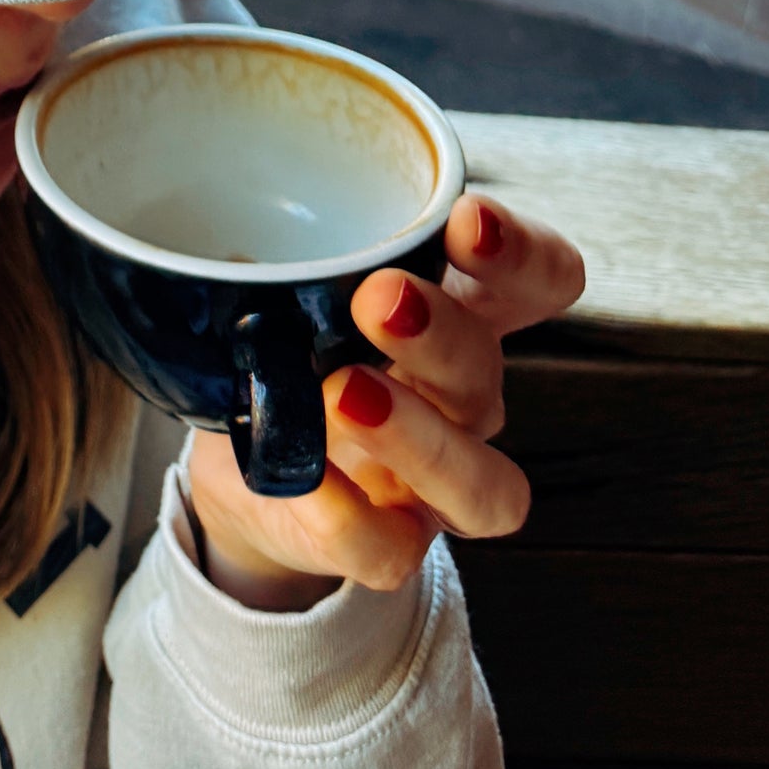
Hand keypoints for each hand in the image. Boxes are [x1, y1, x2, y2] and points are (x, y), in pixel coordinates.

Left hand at [187, 195, 585, 611]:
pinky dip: (348, 518)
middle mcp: (461, 400)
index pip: (537, 282)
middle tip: (381, 297)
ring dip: (418, 435)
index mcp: (456, 317)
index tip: (468, 219)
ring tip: (344, 394)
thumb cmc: (289, 350)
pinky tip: (307, 483)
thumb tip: (230, 237)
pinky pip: (386, 549)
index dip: (521, 255)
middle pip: (487, 367)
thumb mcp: (290, 285)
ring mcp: (432, 484)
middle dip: (442, 332)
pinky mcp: (383, 543)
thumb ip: (285, 253)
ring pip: (481, 483)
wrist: (248, 466)